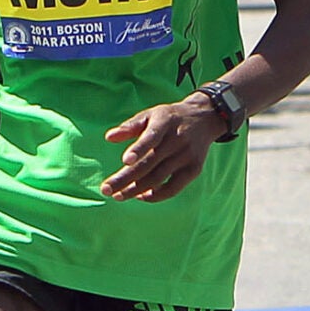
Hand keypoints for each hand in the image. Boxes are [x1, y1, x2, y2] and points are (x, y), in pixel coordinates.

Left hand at [101, 98, 220, 201]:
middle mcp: (177, 140)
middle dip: (126, 178)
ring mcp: (187, 156)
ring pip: (158, 178)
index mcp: (164, 122)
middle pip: (149, 163)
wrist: (203, 119)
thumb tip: (109, 137)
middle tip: (106, 189)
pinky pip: (173, 188)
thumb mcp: (150, 114)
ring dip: (136, 189)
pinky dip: (156, 195)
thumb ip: (129, 126)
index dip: (139, 149)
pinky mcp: (194, 170)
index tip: (124, 161)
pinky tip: (140, 196)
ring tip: (118, 195)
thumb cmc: (169, 118)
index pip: (152, 137)